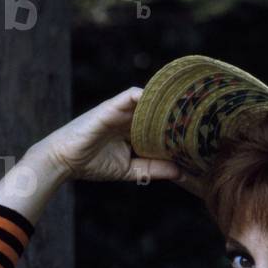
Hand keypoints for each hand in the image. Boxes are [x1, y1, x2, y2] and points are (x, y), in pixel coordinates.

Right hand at [38, 86, 196, 189]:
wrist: (63, 161)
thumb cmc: (91, 164)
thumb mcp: (129, 169)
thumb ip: (153, 169)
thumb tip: (180, 172)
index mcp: (133, 130)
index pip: (161, 124)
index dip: (179, 127)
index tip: (200, 133)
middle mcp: (129, 117)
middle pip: (159, 110)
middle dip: (179, 112)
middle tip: (204, 117)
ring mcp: (120, 110)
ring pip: (150, 100)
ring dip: (168, 102)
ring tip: (190, 106)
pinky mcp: (111, 107)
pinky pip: (133, 95)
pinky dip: (149, 96)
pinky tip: (166, 102)